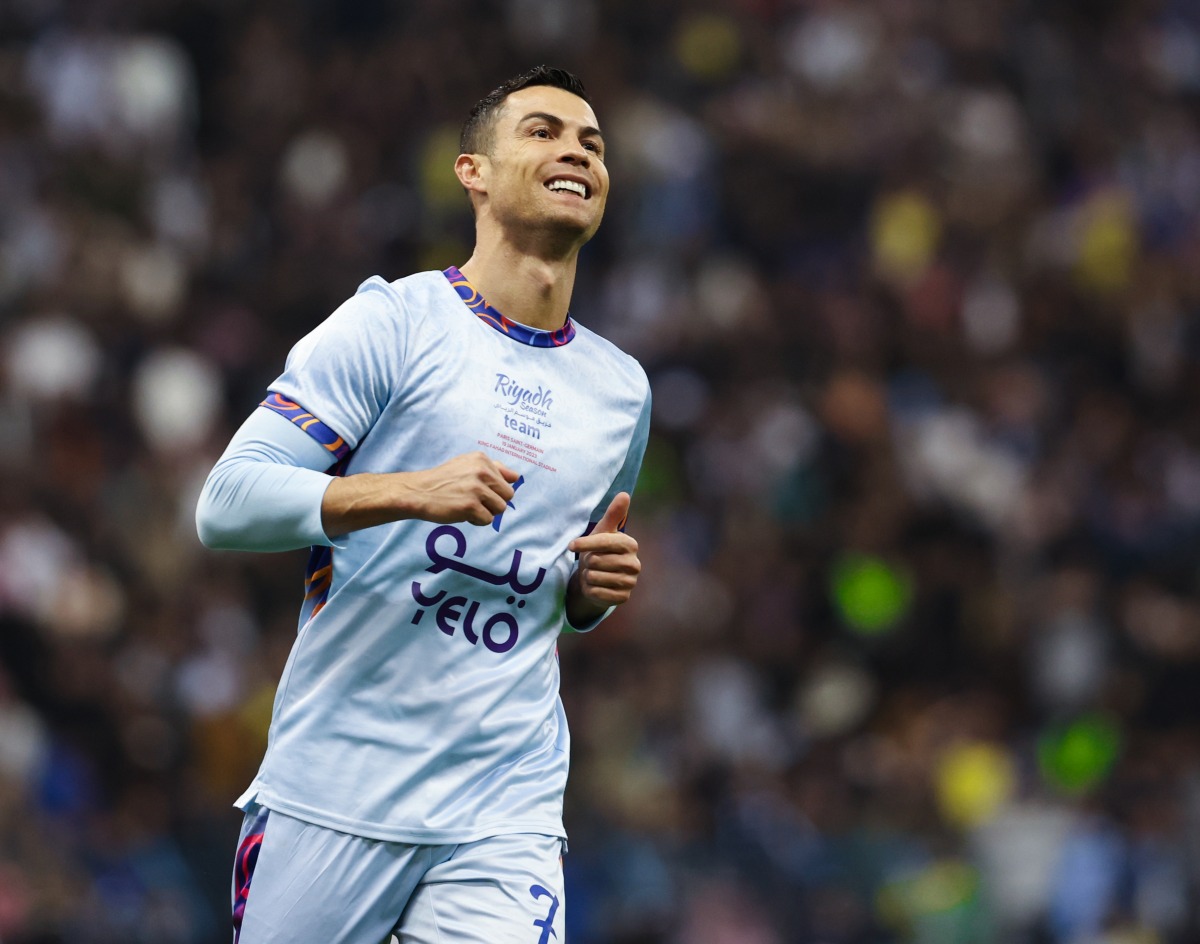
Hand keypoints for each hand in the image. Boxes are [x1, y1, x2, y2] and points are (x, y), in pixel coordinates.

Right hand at [400, 451, 520, 525]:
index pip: (510, 480)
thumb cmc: (443, 481)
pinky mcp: (470, 506)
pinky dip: (476, 521)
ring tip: (468, 507)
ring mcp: (476, 489)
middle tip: (474, 501)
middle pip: (508, 495)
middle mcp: (481, 471)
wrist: (418, 492)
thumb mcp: (467, 464)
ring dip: (486, 512)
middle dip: (494, 502)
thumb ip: (492, 468)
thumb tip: (516, 478)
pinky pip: (487, 520)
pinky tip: (462, 513)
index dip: (496, 489)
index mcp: (482, 460)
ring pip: (500, 509)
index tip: (481, 490)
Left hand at [566, 492, 640, 625]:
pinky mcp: (623, 598)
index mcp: (629, 544)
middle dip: (588, 562)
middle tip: (591, 563)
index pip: (604, 541)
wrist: (596, 579)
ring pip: (596, 577)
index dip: (585, 543)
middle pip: (598, 561)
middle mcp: (634, 564)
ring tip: (592, 573)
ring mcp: (630, 582)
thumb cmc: (599, 551)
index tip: (570, 545)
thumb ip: (614, 514)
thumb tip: (625, 494)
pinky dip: (590, 589)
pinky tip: (594, 586)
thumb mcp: (602, 532)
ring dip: (588, 576)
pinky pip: (598, 593)